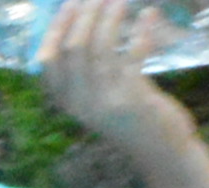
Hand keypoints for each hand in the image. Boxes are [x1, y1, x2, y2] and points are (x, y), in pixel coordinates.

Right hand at [38, 0, 192, 147]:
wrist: (160, 151)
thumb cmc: (131, 118)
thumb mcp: (100, 99)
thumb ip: (88, 72)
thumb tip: (83, 24)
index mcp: (68, 101)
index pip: (48, 61)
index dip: (57, 28)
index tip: (70, 3)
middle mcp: (81, 102)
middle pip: (73, 48)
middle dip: (85, 15)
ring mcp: (106, 100)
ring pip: (100, 48)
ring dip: (110, 18)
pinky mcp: (132, 97)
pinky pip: (133, 54)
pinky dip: (142, 31)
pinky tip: (150, 14)